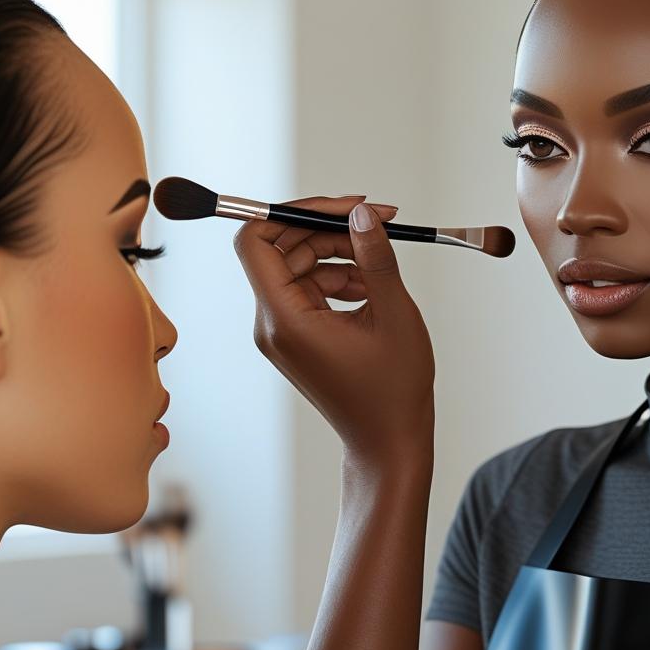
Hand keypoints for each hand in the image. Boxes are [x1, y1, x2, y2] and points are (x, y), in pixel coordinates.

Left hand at [233, 195, 434, 468]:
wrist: (387, 442)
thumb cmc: (393, 390)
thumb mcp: (393, 314)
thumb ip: (375, 257)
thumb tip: (362, 215)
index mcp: (284, 320)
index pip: (256, 241)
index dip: (293, 213)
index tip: (341, 207)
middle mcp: (271, 325)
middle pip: (280, 249)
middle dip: (326, 229)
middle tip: (376, 221)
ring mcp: (280, 333)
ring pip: (296, 267)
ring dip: (338, 255)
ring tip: (380, 268)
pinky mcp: (294, 338)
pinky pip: (307, 290)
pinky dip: (337, 278)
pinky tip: (372, 288)